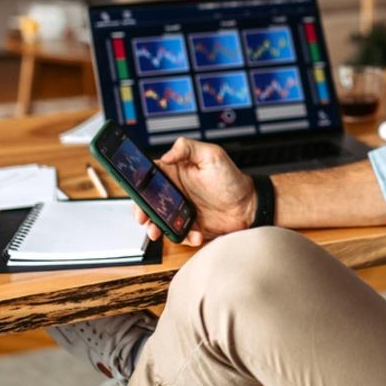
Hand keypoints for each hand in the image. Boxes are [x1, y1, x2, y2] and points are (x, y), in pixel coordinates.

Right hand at [134, 137, 254, 246]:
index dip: (139, 185)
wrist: (249, 206)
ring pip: (159, 220)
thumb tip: (166, 154)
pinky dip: (184, 237)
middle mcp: (175, 191)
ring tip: (158, 232)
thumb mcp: (212, 155)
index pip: (150, 176)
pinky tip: (195, 234)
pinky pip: (178, 234)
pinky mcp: (189, 226)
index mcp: (176, 172)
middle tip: (144, 218)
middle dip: (142, 211)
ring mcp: (181, 210)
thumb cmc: (232, 179)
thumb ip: (188, 148)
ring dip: (156, 227)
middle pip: (149, 201)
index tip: (137, 194)